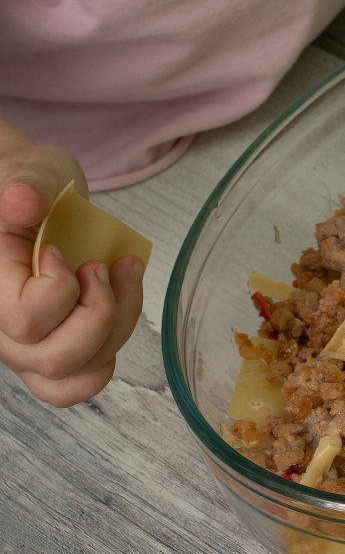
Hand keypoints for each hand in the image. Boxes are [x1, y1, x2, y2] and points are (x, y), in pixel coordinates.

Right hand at [0, 124, 144, 406]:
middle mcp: (1, 331)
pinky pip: (82, 381)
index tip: (61, 251)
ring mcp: (26, 349)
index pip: (26, 319)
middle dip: (100, 310)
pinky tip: (119, 309)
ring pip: (78, 371)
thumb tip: (22, 201)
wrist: (38, 199)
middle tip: (101, 264)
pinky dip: (110, 351)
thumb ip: (24, 184)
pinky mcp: (51, 354)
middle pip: (56, 357)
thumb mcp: (28, 172)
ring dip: (118, 323)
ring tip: (124, 273)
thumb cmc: (30, 187)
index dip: (60, 288)